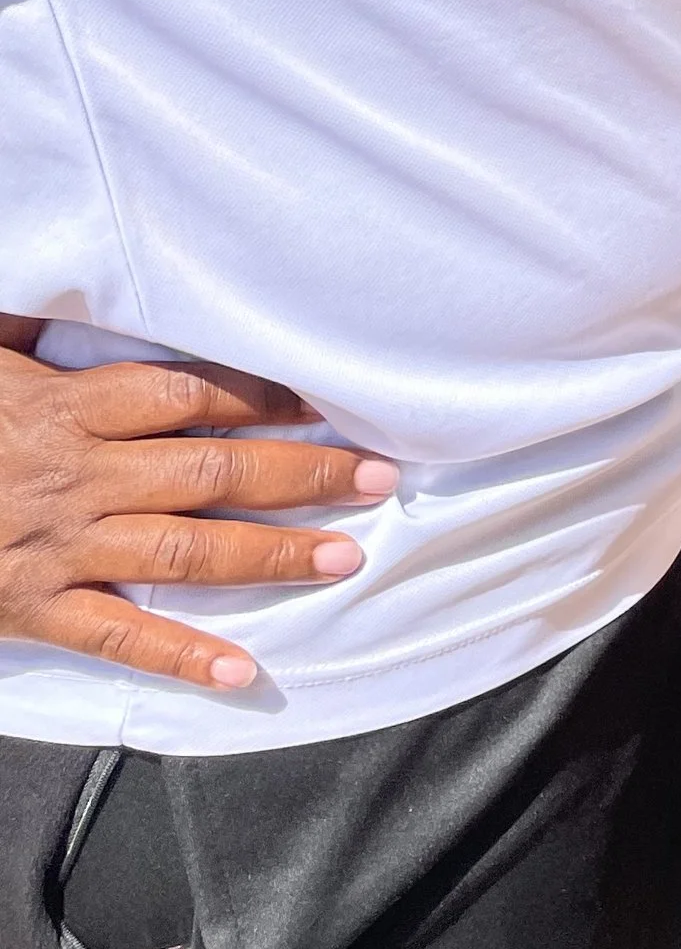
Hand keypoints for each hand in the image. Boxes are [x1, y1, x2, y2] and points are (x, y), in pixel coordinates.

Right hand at [0, 344, 397, 690]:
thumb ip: (27, 322)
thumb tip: (64, 275)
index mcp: (67, 405)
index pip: (188, 393)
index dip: (264, 397)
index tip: (331, 402)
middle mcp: (75, 474)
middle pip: (209, 469)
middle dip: (301, 474)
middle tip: (378, 477)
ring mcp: (56, 546)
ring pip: (183, 551)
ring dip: (270, 556)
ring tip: (342, 556)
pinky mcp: (30, 607)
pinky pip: (117, 638)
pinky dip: (182, 659)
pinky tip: (241, 673)